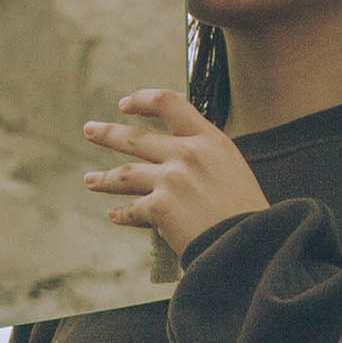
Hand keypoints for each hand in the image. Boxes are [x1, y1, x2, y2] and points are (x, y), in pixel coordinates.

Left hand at [83, 87, 265, 265]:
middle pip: (136, 138)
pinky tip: (113, 215)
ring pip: (125, 174)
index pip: (169, 103)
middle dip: (108, 134)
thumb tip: (173, 158)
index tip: (124, 105)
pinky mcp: (160, 207)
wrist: (251, 242)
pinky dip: (122, 214)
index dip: (142, 100)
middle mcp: (187, 153)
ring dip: (103, 178)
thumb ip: (203, 157)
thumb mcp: (232, 169)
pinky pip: (132, 209)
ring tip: (90, 181)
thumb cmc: (247, 212)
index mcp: (209, 139)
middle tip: (90, 130)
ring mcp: (171, 179)